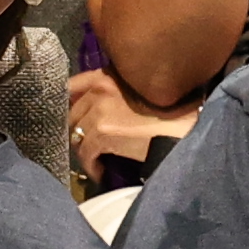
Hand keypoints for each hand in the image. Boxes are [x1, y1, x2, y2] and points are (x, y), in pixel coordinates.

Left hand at [68, 68, 196, 172]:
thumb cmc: (168, 111)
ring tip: (96, 159)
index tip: (71, 115)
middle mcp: (99, 90)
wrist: (180, 130)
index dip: (68, 102)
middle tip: (88, 143)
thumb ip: (115, 92)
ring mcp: (98, 112)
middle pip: (72, 114)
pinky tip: (100, 171)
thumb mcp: (138, 90)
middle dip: (78, 130)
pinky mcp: (101, 134)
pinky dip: (91, 165)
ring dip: (85, 149)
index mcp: (107, 76)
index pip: (73, 84)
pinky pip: (86, 153)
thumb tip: (95, 107)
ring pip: (76, 135)